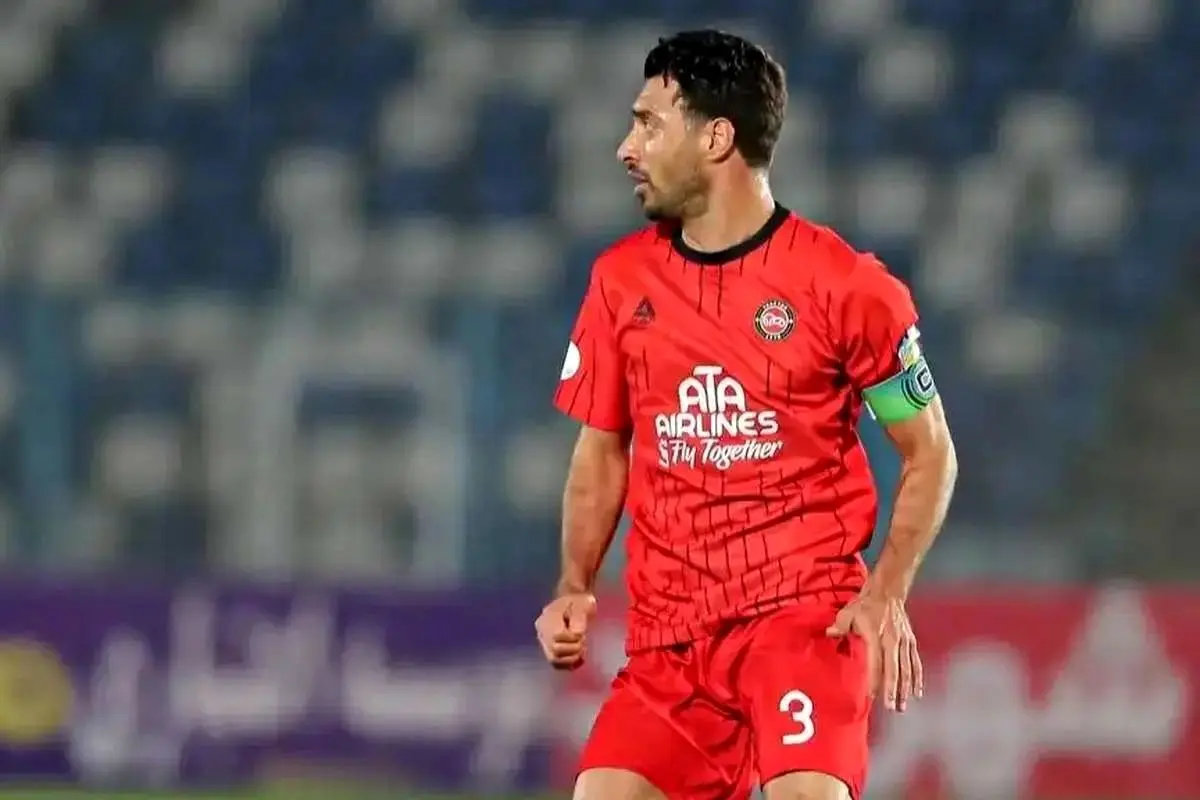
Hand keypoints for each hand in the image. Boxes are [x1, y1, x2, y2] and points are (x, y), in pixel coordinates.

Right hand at [535, 592, 596, 669]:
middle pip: (554, 651)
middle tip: (583, 640)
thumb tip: (577, 633)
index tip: (582, 633)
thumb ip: (579, 617)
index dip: (571, 638)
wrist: (575, 603)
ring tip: (582, 648)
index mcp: (547, 618)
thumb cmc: (579, 602)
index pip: (556, 636)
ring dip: (572, 658)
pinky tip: (580, 657)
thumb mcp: (582, 604)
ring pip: (554, 660)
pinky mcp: (551, 651)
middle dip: (573, 649)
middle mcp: (542, 633)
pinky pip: (557, 665)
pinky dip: (570, 664)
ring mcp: (546, 643)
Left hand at [826, 591, 922, 711]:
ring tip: (902, 706)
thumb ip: (840, 626)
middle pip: (894, 669)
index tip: (872, 696)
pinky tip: (916, 693)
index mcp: (876, 635)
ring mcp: (904, 642)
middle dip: (893, 690)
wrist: (887, 592)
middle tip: (891, 708)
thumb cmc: (865, 605)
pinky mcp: (911, 642)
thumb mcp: (848, 613)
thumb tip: (829, 633)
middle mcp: (892, 641)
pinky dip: (917, 678)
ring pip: (907, 669)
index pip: (876, 662)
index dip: (875, 680)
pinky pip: (916, 663)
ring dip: (905, 689)